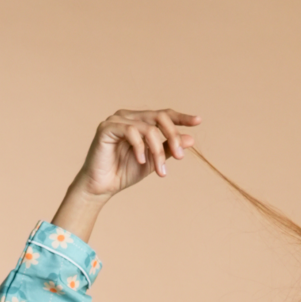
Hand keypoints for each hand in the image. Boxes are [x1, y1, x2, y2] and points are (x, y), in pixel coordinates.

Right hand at [79, 106, 199, 194]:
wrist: (102, 186)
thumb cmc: (124, 172)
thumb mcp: (153, 160)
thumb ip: (169, 148)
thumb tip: (191, 139)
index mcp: (139, 121)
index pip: (164, 114)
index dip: (181, 117)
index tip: (198, 121)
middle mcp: (128, 116)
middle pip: (159, 117)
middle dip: (173, 136)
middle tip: (181, 157)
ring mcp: (117, 120)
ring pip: (148, 128)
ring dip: (158, 151)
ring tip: (161, 171)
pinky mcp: (106, 128)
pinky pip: (131, 132)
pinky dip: (140, 147)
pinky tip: (141, 161)